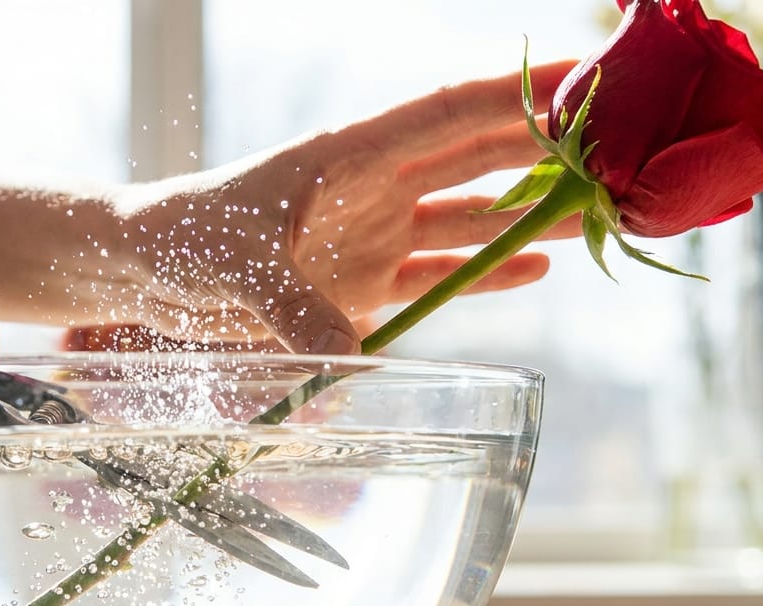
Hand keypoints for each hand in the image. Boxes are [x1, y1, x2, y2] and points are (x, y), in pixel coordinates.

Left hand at [111, 61, 581, 351]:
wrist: (142, 269)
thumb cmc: (180, 237)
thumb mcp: (235, 267)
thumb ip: (295, 311)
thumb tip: (349, 371)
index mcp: (349, 153)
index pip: (452, 113)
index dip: (522, 94)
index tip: (590, 77)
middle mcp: (372, 187)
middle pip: (477, 158)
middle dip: (546, 151)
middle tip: (620, 150)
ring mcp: (371, 235)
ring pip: (467, 217)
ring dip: (526, 214)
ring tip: (597, 213)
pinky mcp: (358, 286)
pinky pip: (437, 275)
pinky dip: (484, 271)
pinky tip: (534, 267)